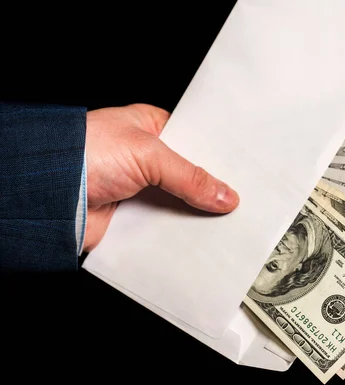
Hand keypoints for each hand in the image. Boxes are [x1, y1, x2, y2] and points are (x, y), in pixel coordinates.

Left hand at [83, 103, 238, 251]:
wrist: (45, 196)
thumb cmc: (84, 152)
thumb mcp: (147, 154)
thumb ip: (190, 176)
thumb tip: (225, 195)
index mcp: (150, 129)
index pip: (195, 141)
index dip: (218, 156)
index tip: (243, 171)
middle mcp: (146, 159)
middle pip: (189, 176)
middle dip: (210, 189)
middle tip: (238, 200)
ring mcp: (140, 190)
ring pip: (179, 204)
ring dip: (196, 215)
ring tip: (227, 222)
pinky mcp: (133, 218)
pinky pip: (164, 228)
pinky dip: (179, 235)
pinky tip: (199, 238)